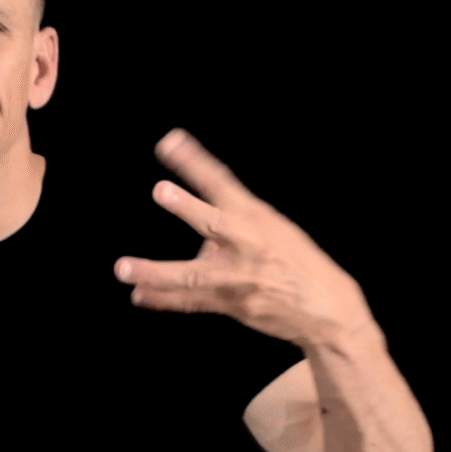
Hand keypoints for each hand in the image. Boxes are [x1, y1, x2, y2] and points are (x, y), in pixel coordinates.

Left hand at [113, 129, 375, 347]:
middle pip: (215, 223)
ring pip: (192, 275)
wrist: (327, 309)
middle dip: (188, 207)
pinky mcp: (233, 304)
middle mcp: (247, 245)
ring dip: (155, 272)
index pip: (222, 182)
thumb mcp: (273, 227)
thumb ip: (231, 223)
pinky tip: (138, 295)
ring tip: (123, 268)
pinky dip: (162, 299)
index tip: (170, 142)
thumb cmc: (296, 261)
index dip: (195, 161)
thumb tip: (194, 226)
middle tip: (160, 191)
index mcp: (257, 217)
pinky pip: (191, 303)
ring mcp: (239, 278)